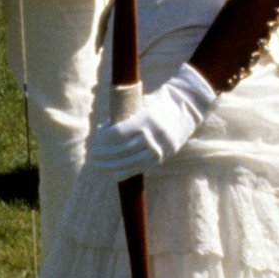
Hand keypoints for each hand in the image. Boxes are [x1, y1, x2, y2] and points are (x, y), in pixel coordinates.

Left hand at [88, 63, 216, 178]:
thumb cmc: (158, 104)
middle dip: (103, 153)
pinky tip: (111, 173)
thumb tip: (103, 130)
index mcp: (147, 120)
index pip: (118, 133)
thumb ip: (125, 116)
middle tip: (92, 153)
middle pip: (121, 150)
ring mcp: (158, 149)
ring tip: (97, 164)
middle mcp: (153, 136)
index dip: (103, 138)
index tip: (96, 137)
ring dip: (109, 165)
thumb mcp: (142, 105)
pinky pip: (138, 169)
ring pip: (128, 162)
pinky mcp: (160, 159)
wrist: (186, 110)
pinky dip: (122, 172)